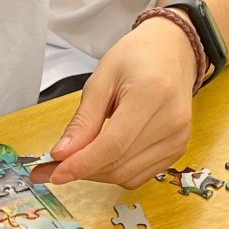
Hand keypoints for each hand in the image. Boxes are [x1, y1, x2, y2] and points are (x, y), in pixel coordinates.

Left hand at [45, 16, 196, 189]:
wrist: (171, 53)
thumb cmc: (137, 58)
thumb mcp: (101, 79)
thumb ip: (83, 120)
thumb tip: (62, 155)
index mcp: (152, 94)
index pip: (113, 144)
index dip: (82, 164)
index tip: (54, 173)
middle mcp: (171, 121)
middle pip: (119, 165)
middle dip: (82, 170)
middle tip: (51, 168)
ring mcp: (178, 138)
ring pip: (127, 176)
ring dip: (96, 173)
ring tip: (77, 159)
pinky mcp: (178, 149)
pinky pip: (139, 176)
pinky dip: (115, 172)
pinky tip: (102, 156)